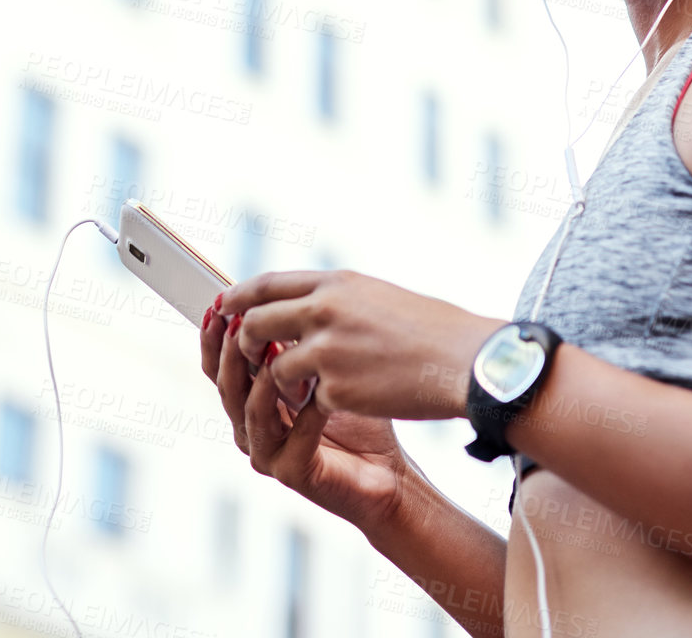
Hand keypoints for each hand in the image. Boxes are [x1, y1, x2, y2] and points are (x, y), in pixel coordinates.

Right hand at [199, 301, 411, 529]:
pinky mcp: (293, 473)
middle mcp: (252, 429)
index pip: (219, 368)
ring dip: (259, 379)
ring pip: (250, 412)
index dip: (213, 338)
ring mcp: (269, 453)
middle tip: (236, 322)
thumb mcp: (319, 370)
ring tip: (270, 350)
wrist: (387, 469)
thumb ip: (290, 346)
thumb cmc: (356, 416)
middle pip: (226, 387)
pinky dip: (305, 413)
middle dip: (229, 352)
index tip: (217, 305)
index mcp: (252, 403)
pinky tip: (320, 393)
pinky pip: (292, 438)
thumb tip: (268, 301)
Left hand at [219, 271, 502, 420]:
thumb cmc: (433, 330)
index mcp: (335, 284)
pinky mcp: (336, 389)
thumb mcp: (377, 297)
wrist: (468, 363)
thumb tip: (305, 303)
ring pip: (274, 368)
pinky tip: (338, 407)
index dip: (239, 296)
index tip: (224, 306)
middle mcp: (324, 311)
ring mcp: (327, 350)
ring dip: (279, 382)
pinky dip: (317, 405)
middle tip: (248, 356)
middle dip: (245, 342)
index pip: (267, 284)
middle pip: (256, 323)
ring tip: (298, 390)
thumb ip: (335, 299)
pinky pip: (308, 400)